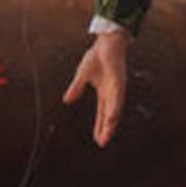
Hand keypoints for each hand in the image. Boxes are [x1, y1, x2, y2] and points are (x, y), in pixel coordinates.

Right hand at [62, 32, 128, 147]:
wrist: (107, 42)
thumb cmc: (97, 57)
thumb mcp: (82, 75)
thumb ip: (76, 88)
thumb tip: (67, 101)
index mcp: (105, 93)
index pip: (102, 114)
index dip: (100, 127)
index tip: (98, 140)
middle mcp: (113, 93)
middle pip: (110, 115)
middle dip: (106, 129)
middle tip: (102, 143)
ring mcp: (116, 88)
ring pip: (114, 109)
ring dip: (111, 122)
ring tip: (106, 135)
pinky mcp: (118, 81)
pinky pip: (116, 98)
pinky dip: (114, 108)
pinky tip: (111, 118)